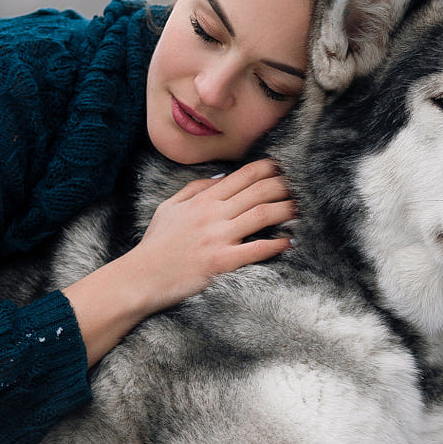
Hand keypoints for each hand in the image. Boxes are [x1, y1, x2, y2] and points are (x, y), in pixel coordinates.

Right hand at [62, 158, 295, 367]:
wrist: (142, 277)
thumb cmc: (156, 244)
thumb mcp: (169, 208)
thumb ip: (195, 189)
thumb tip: (222, 176)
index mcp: (202, 200)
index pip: (242, 176)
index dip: (267, 168)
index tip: (283, 166)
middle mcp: (213, 215)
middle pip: (257, 191)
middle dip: (283, 185)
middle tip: (301, 185)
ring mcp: (218, 238)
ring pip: (261, 215)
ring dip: (286, 209)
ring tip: (301, 208)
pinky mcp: (221, 262)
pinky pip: (256, 250)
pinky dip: (276, 245)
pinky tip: (289, 242)